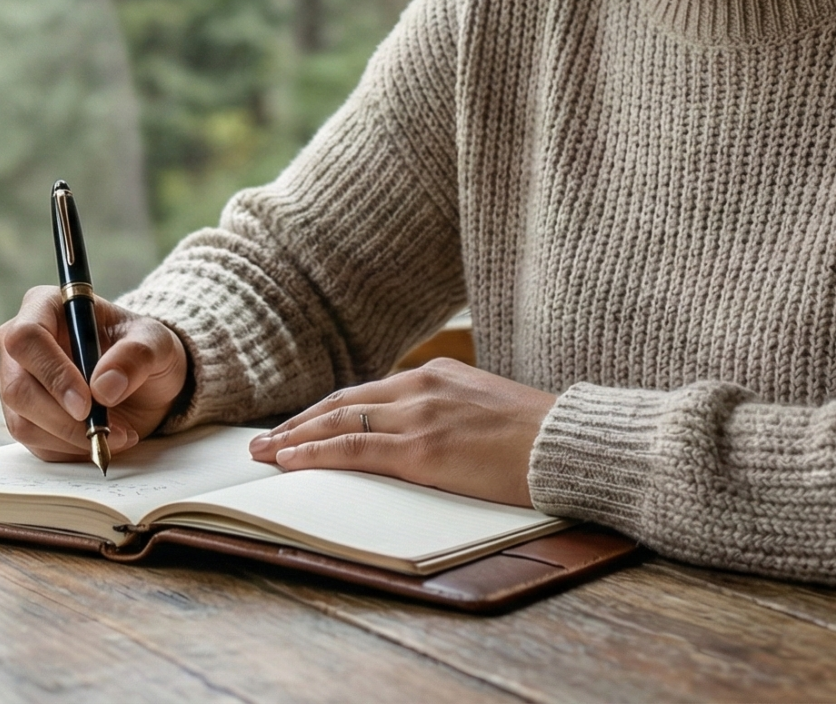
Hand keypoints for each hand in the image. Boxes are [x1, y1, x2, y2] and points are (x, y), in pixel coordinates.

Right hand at [0, 287, 188, 462]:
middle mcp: (20, 345)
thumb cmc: (142, 349)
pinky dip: (72, 449)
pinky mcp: (26, 417)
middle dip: (62, 418)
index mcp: (44, 307)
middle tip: (104, 430)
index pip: (26, 339)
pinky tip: (102, 438)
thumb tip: (103, 387)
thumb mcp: (155, 343)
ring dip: (72, 438)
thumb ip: (135, 356)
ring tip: (117, 433)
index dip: (52, 374)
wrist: (145, 381)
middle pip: (17, 387)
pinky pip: (37, 444)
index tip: (86, 403)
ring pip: (23, 422)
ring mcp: (17, 383)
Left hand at [248, 359, 556, 506]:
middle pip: (342, 402)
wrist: (571, 443)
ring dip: (295, 440)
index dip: (326, 411)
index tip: (299, 425)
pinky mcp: (423, 449)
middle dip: (299, 423)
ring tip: (264, 455)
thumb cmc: (539, 437)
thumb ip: (449, 414)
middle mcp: (421, 386)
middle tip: (264, 442)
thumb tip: (423, 439)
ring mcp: (420, 416)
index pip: (365, 392)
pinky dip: (316, 455)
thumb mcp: (486, 410)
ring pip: (339, 422)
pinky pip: (354, 449)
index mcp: (436, 375)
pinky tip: (291, 462)